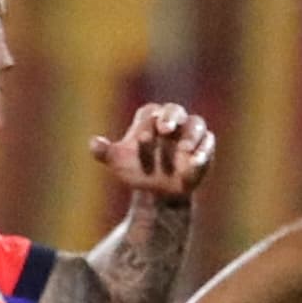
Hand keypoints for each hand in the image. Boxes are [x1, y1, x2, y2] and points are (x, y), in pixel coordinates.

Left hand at [89, 101, 215, 201]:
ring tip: (185, 150)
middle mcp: (173, 122)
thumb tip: (94, 144)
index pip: (150, 113)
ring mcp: (190, 135)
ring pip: (196, 124)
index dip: (146, 124)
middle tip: (165, 129)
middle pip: (175, 110)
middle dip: (171, 117)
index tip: (141, 140)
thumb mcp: (118, 163)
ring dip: (190, 136)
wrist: (157, 192)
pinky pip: (207, 146)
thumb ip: (105, 153)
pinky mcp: (204, 149)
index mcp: (150, 119)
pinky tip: (193, 164)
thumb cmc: (138, 169)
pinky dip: (202, 153)